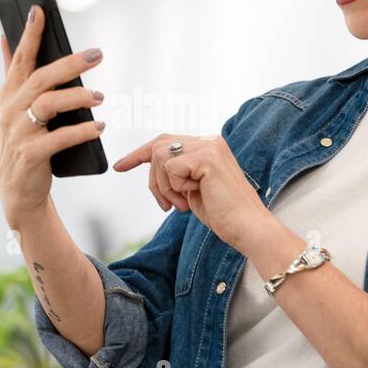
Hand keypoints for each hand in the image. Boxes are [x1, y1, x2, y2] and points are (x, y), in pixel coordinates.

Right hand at [0, 6, 104, 227]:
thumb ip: (13, 76)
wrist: (19, 193)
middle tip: (97, 54)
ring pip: (48, 104)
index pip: (20, 59)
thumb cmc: (24, 144)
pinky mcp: (29, 156)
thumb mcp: (14, 109)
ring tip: (99, 96)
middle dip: (69, 63)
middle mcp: (10, 111)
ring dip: (78, 97)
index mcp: (9, 95)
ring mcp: (17, 133)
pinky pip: (58, 138)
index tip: (39, 10)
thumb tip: (6, 40)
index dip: (29, 34)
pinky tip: (98, 126)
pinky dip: (81, 131)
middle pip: (41, 78)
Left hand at [113, 133, 269, 249]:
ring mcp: (209, 146)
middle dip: (152, 178)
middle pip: (158, 147)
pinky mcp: (207, 157)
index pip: (165, 141)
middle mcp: (210, 140)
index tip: (120, 166)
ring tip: (183, 204)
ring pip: (160, 157)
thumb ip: (177, 173)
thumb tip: (153, 166)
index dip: (139, 154)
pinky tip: (192, 198)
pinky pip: (170, 168)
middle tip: (166, 205)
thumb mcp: (193, 189)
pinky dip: (175, 188)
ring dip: (165, 187)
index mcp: (208, 145)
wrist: (247, 228)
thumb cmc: (224, 214)